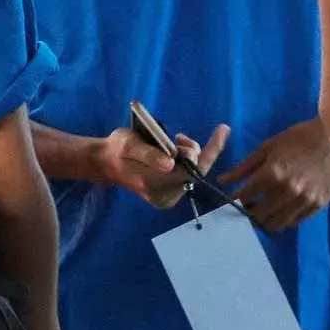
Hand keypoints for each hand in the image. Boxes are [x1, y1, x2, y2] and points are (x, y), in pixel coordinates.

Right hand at [96, 123, 229, 208]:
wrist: (107, 163)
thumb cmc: (118, 150)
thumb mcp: (129, 144)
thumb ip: (149, 154)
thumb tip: (171, 163)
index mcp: (155, 184)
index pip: (192, 171)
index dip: (210, 151)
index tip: (223, 130)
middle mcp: (165, 197)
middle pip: (195, 172)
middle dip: (193, 151)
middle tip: (178, 137)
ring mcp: (168, 198)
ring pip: (192, 173)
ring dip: (188, 155)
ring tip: (172, 141)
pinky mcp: (169, 195)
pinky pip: (187, 176)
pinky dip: (185, 161)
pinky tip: (172, 152)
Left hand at [218, 117, 329, 231]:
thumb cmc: (297, 138)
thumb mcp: (267, 147)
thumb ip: (244, 167)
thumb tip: (222, 181)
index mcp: (272, 173)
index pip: (244, 196)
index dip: (235, 199)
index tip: (232, 198)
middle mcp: (288, 191)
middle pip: (258, 215)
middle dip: (248, 212)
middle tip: (246, 207)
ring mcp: (304, 201)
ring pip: (276, 224)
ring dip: (265, 221)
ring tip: (261, 211)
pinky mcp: (318, 206)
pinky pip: (294, 223)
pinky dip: (283, 220)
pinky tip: (278, 211)